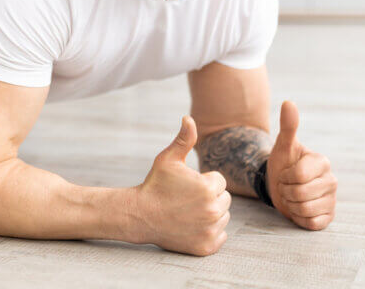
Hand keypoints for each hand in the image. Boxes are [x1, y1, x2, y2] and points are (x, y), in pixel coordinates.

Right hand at [133, 115, 231, 255]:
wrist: (139, 216)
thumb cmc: (155, 185)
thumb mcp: (168, 159)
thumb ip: (184, 139)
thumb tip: (189, 118)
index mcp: (209, 188)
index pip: (220, 182)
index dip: (203, 182)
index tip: (186, 186)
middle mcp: (213, 210)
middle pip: (225, 200)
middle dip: (209, 198)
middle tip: (186, 200)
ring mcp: (210, 230)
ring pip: (223, 217)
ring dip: (211, 214)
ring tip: (188, 212)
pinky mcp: (206, 246)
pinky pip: (221, 236)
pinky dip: (210, 232)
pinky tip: (192, 226)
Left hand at [266, 101, 336, 229]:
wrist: (279, 185)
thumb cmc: (282, 164)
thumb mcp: (282, 146)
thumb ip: (288, 126)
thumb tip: (288, 102)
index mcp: (322, 162)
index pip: (299, 175)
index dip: (285, 177)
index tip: (286, 173)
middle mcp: (331, 180)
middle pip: (301, 194)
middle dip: (286, 191)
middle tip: (287, 186)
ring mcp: (332, 200)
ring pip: (305, 209)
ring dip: (291, 205)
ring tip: (292, 196)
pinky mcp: (328, 217)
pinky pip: (312, 223)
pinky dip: (300, 218)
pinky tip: (299, 209)